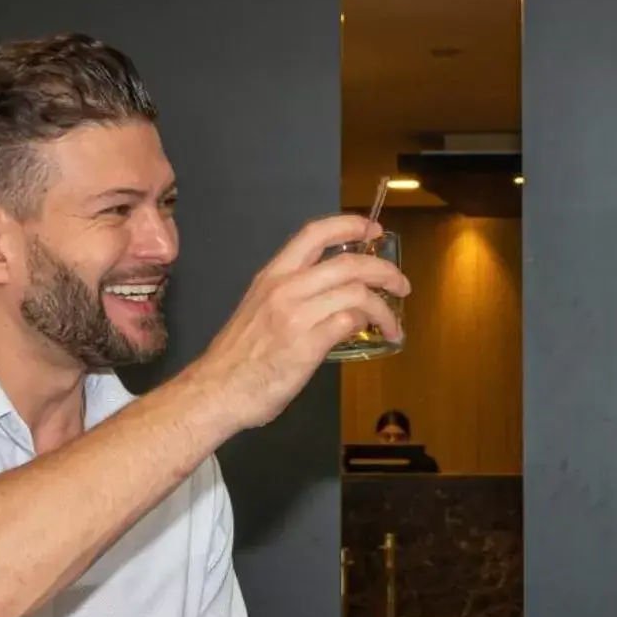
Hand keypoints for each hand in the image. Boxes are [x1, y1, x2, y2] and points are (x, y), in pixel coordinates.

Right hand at [189, 213, 410, 431]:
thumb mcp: (262, 311)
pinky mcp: (306, 345)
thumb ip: (296, 297)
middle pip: (348, 263)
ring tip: (393, 323)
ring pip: (356, 293)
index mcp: (272, 276)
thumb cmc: (239, 356)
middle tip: (401, 284)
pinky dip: (367, 325)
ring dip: (384, 307)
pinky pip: (348, 322)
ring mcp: (296, 315)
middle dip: (384, 270)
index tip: (373, 229)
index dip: (349, 225)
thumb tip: (335, 298)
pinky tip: (373, 336)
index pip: (315, 233)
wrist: (215, 391)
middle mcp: (285, 288)